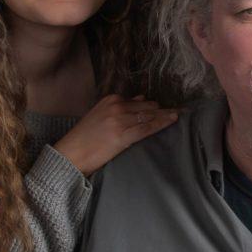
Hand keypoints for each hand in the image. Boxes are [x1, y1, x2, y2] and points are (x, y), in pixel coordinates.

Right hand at [54, 94, 177, 176]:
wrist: (70, 153)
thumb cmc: (84, 137)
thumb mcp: (101, 115)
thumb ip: (121, 107)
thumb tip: (142, 98)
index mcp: (110, 100)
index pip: (139, 102)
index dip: (154, 105)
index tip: (166, 106)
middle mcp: (116, 107)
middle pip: (147, 107)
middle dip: (163, 110)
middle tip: (180, 110)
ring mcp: (120, 120)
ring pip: (149, 116)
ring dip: (165, 115)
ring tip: (179, 114)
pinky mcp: (122, 135)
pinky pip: (147, 128)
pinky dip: (161, 124)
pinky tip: (171, 121)